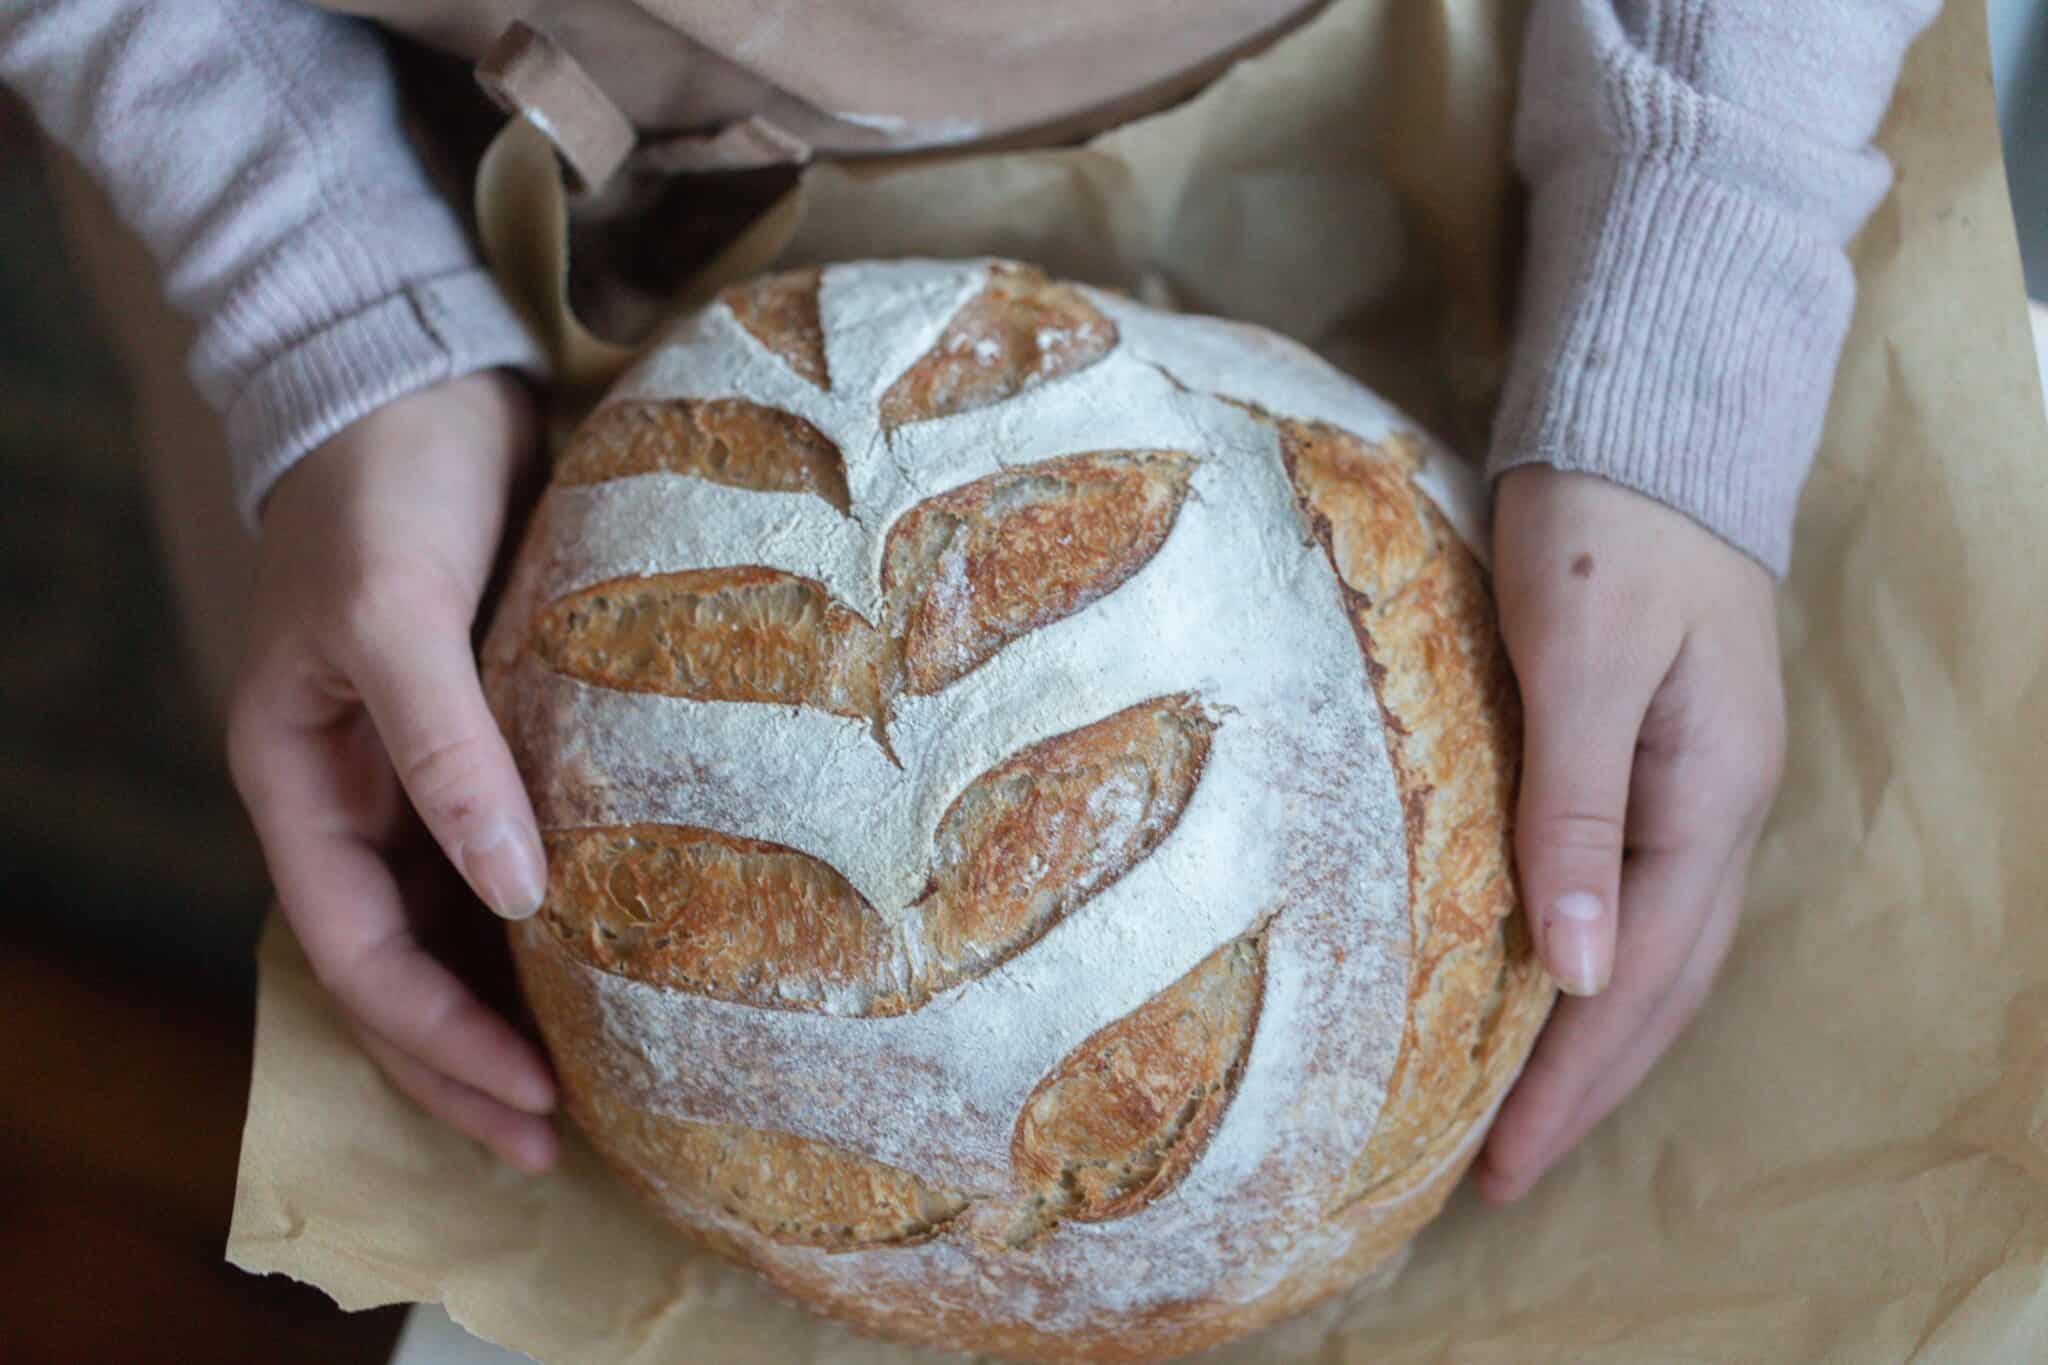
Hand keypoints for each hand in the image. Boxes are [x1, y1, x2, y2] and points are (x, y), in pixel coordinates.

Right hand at [226, 372, 558, 1172]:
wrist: (423, 378)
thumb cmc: (384, 486)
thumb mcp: (395, 615)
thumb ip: (445, 753)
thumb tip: (515, 897)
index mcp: (300, 786)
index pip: (360, 956)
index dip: (435, 1044)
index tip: (530, 1107)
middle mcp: (360, 798)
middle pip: (407, 968)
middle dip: (471, 1064)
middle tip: (562, 1144)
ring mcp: (428, 771)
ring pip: (462, 925)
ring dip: (516, 1007)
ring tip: (597, 1086)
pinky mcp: (496, 735)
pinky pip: (518, 853)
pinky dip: (558, 918)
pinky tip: (619, 959)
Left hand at [1474, 468, 1785, 1202]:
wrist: (1647, 422)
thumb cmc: (1602, 525)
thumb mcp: (1578, 658)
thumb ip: (1576, 809)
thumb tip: (1573, 970)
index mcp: (1706, 800)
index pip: (1633, 978)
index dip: (1569, 1079)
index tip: (1498, 1166)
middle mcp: (1717, 810)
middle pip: (1657, 984)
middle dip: (1585, 1087)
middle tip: (1500, 1177)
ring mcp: (1699, 785)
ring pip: (1655, 947)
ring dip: (1595, 1038)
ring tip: (1523, 1111)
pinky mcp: (1663, 756)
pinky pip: (1638, 894)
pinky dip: (1594, 961)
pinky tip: (1546, 982)